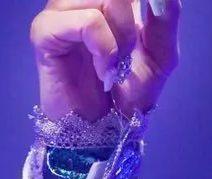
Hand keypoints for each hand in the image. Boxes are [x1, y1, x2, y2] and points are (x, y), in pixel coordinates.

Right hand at [31, 0, 180, 121]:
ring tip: (113, 66)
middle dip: (131, 23)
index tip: (144, 29)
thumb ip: (166, 16)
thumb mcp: (161, 54)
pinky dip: (104, 48)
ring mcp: (60, 9)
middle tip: (126, 55)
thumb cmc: (128, 94)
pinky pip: (87, 21)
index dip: (139, 1)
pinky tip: (103, 72)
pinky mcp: (44, 30)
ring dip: (120, 37)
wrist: (105, 133)